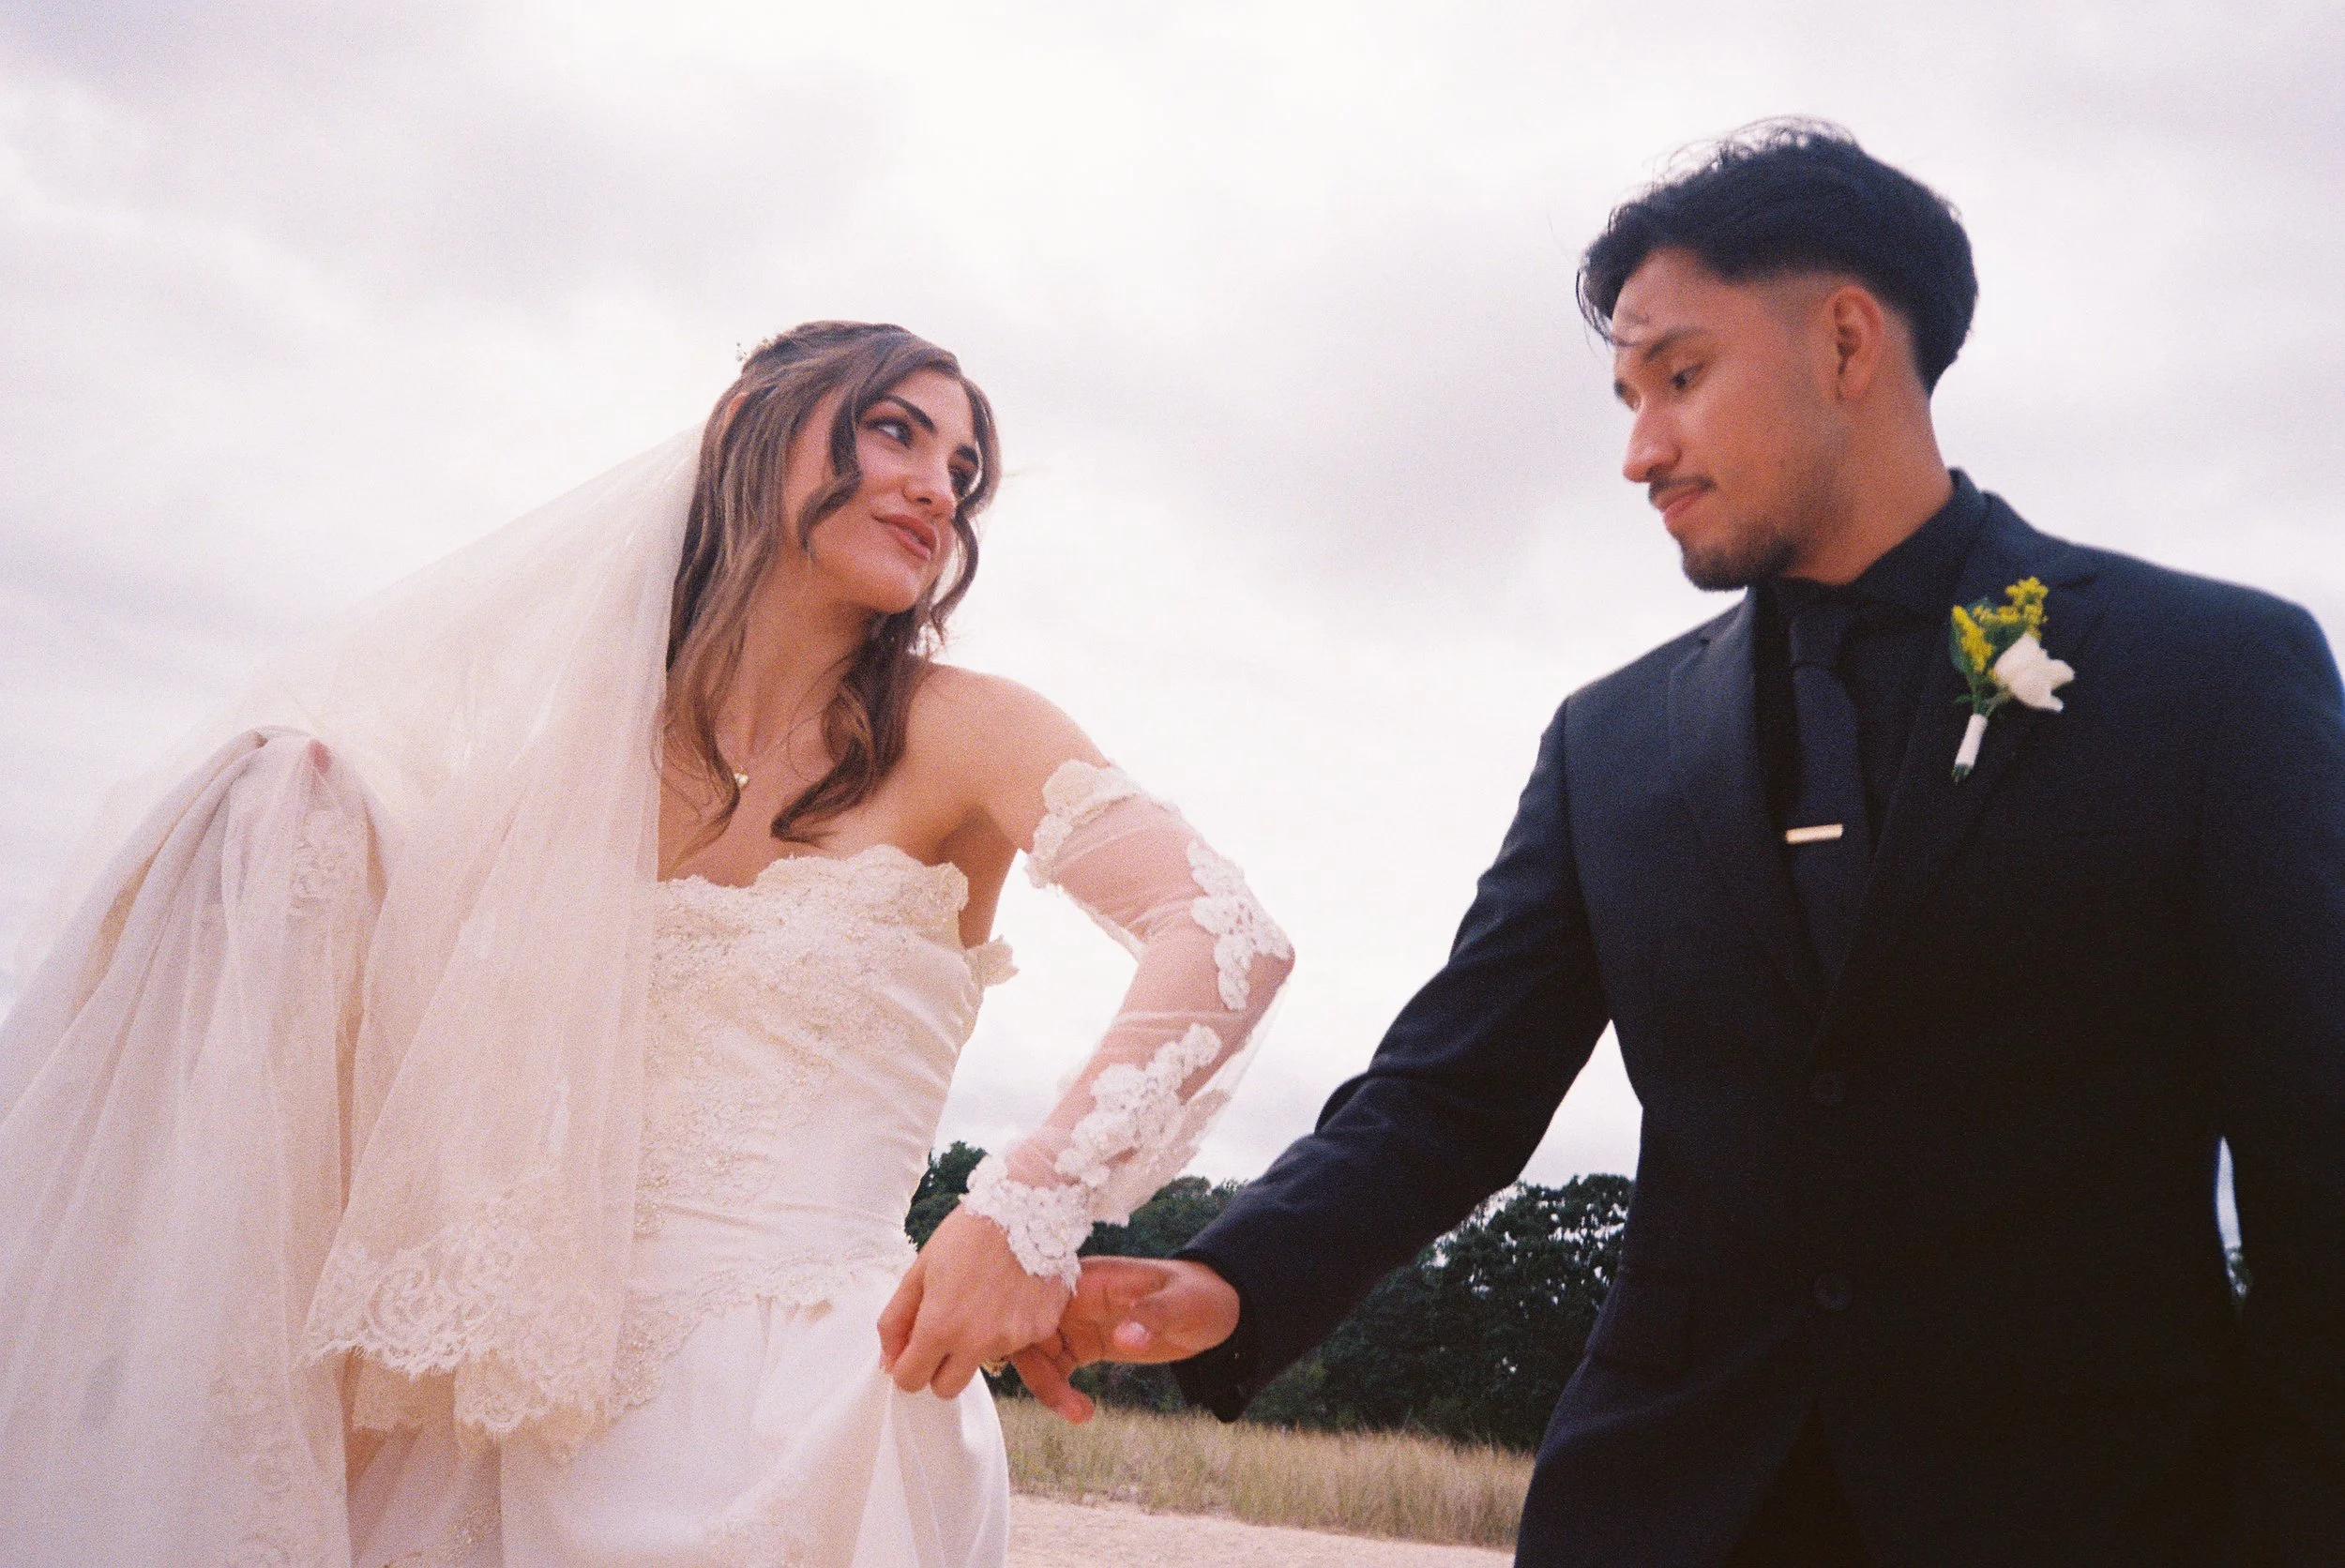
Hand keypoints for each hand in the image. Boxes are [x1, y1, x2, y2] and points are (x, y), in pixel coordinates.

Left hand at [876, 1206, 1069, 1400]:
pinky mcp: (1040, 1331)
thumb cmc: (970, 1232)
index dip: (906, 1366)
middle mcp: (978, 1342)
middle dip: (940, 1369)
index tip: (914, 1348)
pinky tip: (1011, 1293)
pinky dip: (1010, 1326)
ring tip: (985, 1298)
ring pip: (983, 1363)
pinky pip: (1015, 1344)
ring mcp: (1013, 1339)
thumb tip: (888, 1359)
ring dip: (978, 1343)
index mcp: (940, 1326)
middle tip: (947, 1330)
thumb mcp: (921, 1268)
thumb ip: (897, 1318)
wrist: (1028, 1205)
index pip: (910, 1381)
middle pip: (947, 1389)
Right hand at [1011, 1255, 1241, 1424]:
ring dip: (1047, 1387)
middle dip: (1037, 1370)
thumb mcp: (1182, 1304)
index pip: (1035, 1298)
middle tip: (1066, 1405)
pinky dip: (1058, 1391)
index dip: (1021, 1326)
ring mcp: (1077, 1319)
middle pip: (1026, 1329)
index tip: (1036, 1365)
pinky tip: (1081, 1411)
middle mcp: (1074, 1296)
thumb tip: (1125, 1338)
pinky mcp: (1085, 1343)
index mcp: (1089, 1277)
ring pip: (1036, 1353)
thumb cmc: (1199, 1296)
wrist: (1217, 1309)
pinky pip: (1055, 1367)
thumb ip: (1153, 1316)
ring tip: (1080, 1414)